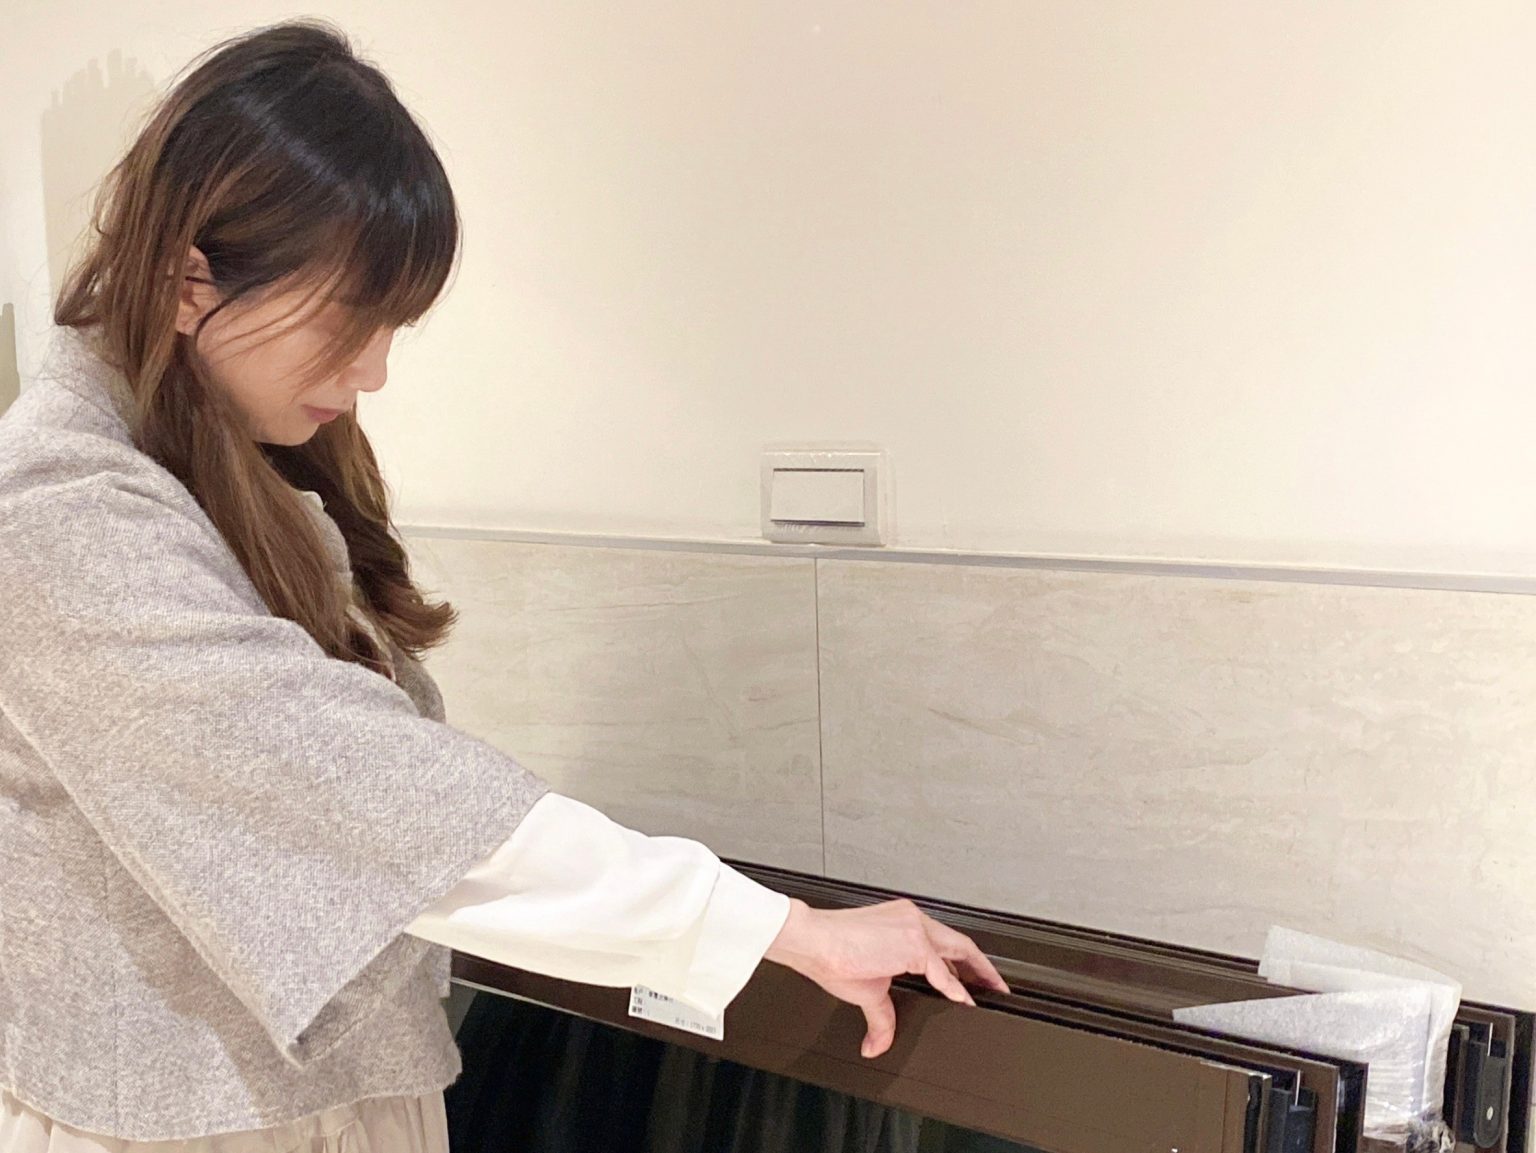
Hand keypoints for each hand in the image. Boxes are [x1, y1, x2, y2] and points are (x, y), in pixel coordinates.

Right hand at [762, 897, 1009, 1058]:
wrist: (812, 941)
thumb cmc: (832, 955)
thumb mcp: (867, 990)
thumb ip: (881, 1018)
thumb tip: (876, 1046)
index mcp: (903, 924)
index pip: (942, 943)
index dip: (961, 963)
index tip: (974, 979)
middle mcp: (912, 920)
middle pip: (959, 943)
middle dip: (981, 967)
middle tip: (998, 987)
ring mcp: (914, 928)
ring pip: (957, 949)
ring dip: (977, 972)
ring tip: (992, 991)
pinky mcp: (912, 943)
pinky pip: (941, 970)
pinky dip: (955, 987)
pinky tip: (964, 1001)